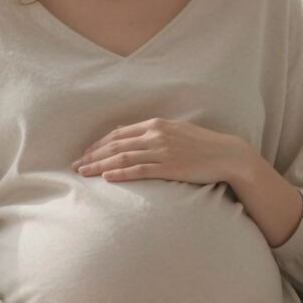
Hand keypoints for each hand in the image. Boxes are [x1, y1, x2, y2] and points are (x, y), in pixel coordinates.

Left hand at [71, 118, 244, 185]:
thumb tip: (128, 134)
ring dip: (100, 165)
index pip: (119, 133)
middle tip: (76, 165)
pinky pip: (139, 170)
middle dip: (93, 155)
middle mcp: (156, 135)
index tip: (85, 152)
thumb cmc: (202, 144)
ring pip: (123, 158)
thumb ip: (153, 132)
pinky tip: (106, 178)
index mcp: (156, 124)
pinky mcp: (169, 167)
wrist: (226, 155)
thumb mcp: (176, 131)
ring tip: (84, 172)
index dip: (99, 143)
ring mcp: (162, 151)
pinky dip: (120, 173)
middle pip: (116, 145)